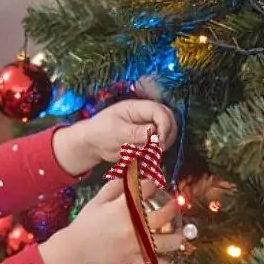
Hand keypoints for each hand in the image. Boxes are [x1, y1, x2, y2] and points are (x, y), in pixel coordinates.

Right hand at [39, 179, 182, 263]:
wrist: (77, 249)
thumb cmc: (87, 222)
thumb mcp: (98, 199)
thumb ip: (116, 186)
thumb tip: (133, 174)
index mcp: (123, 208)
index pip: (147, 190)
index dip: (152, 185)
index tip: (154, 185)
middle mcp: (133, 226)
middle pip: (164, 215)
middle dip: (175, 206)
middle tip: (178, 203)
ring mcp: (135, 244)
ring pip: (165, 242)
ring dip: (177, 237)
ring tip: (181, 233)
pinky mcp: (133, 260)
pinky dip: (163, 263)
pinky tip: (167, 259)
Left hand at [52, 99, 177, 174]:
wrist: (93, 144)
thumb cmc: (100, 131)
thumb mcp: (115, 131)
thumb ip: (135, 131)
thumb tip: (153, 131)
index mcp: (138, 107)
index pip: (160, 111)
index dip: (164, 125)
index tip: (160, 141)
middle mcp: (146, 116)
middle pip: (170, 120)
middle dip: (167, 135)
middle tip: (157, 149)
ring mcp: (148, 128)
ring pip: (167, 135)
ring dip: (161, 145)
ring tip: (145, 153)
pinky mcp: (147, 140)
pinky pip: (159, 146)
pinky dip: (155, 153)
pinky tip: (143, 156)